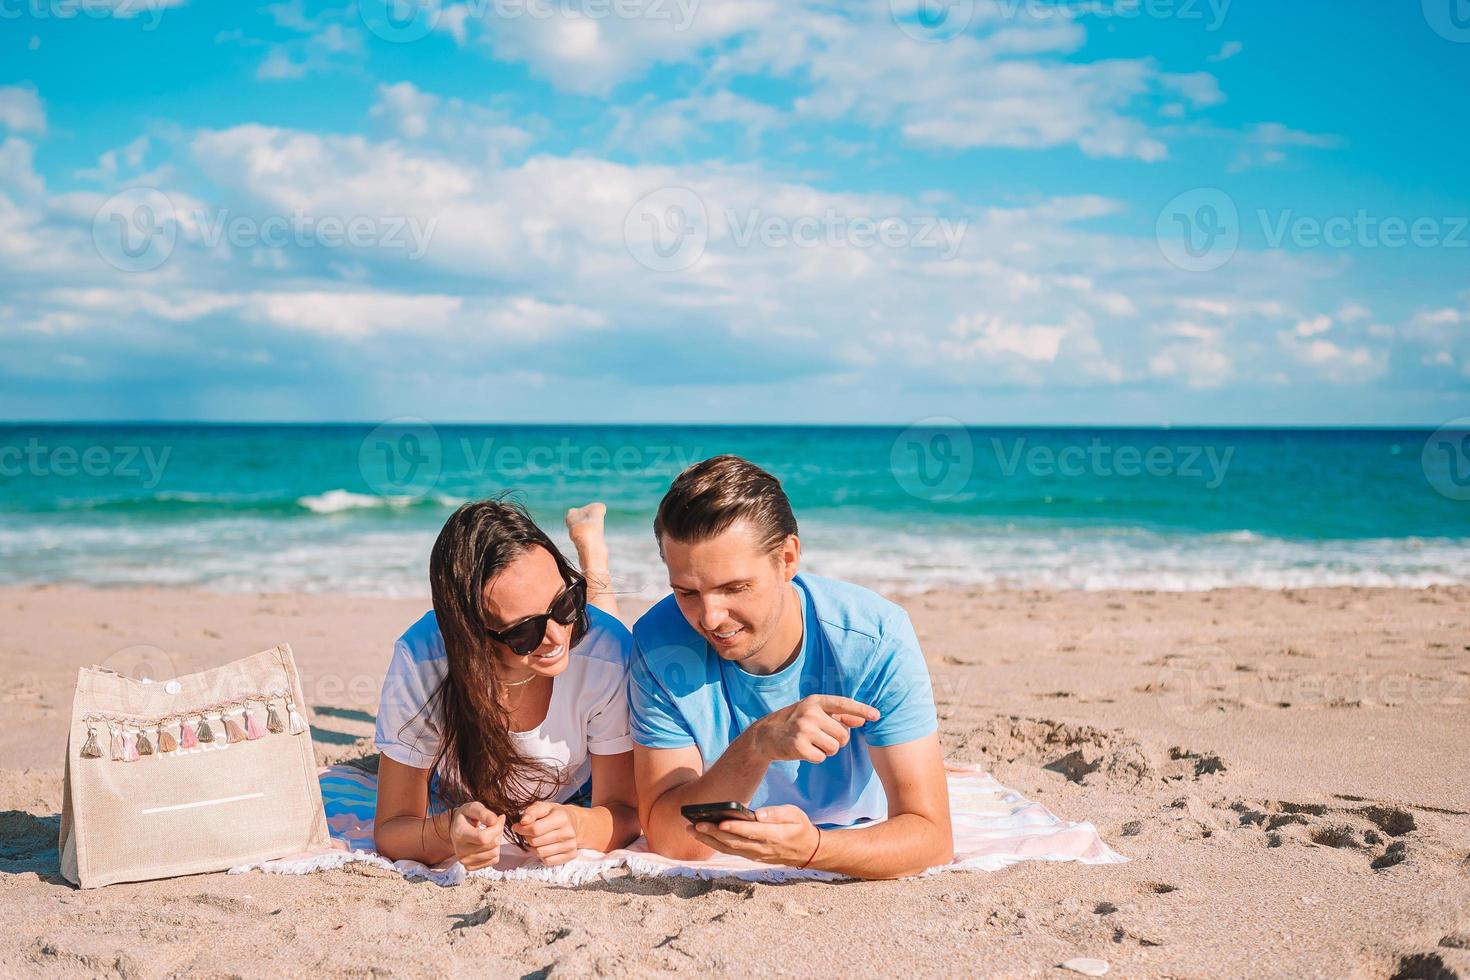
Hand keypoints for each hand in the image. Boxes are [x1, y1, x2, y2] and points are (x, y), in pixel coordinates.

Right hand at [450, 801, 505, 870]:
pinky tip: (488, 843)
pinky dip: (494, 851)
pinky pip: (493, 860)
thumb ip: (484, 813)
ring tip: (490, 833)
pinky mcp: (470, 866)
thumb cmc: (466, 816)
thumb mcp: (473, 807)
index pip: (484, 838)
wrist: (455, 828)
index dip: (497, 828)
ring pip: (495, 854)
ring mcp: (465, 860)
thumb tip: (495, 820)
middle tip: (494, 825)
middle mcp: (460, 850)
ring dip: (497, 842)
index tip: (499, 818)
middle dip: (498, 832)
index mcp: (460, 834)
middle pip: (492, 845)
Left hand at [512, 801, 581, 865]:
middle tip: (528, 833)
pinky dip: (542, 856)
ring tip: (535, 840)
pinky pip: (548, 861)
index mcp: (561, 817)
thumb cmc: (555, 814)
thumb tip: (522, 822)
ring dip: (533, 848)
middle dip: (527, 838)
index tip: (517, 827)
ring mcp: (571, 845)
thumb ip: (531, 812)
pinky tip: (544, 847)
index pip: (535, 829)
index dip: (522, 829)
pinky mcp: (571, 855)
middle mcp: (568, 832)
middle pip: (536, 842)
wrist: (575, 823)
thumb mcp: (543, 807)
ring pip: (540, 853)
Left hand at [687, 805, 819, 866]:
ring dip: (709, 841)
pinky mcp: (752, 857)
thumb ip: (776, 814)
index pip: (751, 832)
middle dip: (713, 834)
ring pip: (729, 849)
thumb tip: (758, 815)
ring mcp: (756, 855)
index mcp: (774, 835)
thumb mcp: (795, 815)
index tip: (720, 822)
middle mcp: (762, 848)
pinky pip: (731, 852)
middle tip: (694, 825)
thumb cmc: (799, 827)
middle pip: (734, 842)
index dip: (735, 828)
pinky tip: (703, 836)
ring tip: (691, 830)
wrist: (807, 851)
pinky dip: (716, 845)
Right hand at [752, 695, 879, 763]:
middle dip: (837, 741)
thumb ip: (838, 716)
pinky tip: (804, 750)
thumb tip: (861, 721)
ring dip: (826, 750)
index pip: (843, 704)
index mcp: (815, 701)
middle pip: (843, 735)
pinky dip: (816, 757)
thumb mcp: (814, 713)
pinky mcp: (798, 745)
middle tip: (821, 738)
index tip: (877, 715)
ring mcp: (803, 728)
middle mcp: (810, 713)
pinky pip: (821, 757)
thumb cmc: (795, 722)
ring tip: (812, 743)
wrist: (765, 735)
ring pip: (834, 748)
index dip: (861, 710)